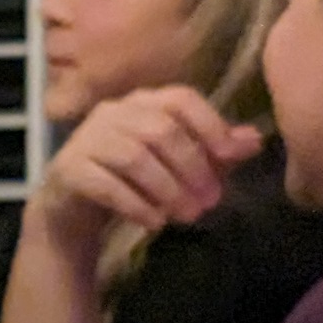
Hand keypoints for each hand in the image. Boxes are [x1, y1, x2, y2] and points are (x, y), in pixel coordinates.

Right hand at [33, 87, 258, 243]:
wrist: (72, 209)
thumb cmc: (131, 180)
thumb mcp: (178, 165)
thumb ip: (215, 152)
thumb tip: (255, 140)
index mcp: (142, 103)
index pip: (180, 99)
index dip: (209, 124)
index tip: (230, 158)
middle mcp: (112, 113)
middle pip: (161, 129)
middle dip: (192, 167)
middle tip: (211, 202)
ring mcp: (86, 139)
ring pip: (134, 156)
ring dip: (167, 188)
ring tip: (187, 216)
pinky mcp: (68, 170)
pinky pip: (105, 183)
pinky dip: (135, 204)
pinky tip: (155, 223)